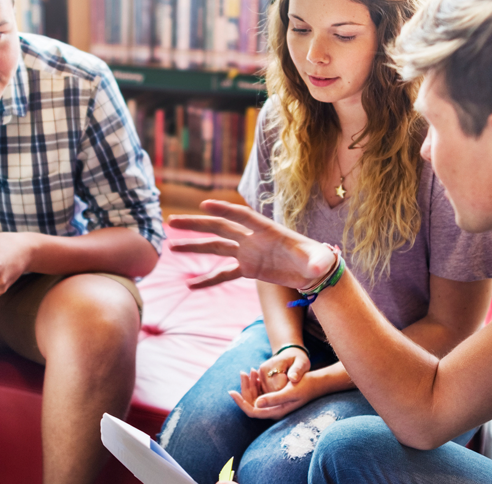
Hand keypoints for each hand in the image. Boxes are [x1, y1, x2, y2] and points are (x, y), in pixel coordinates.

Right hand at [169, 201, 335, 290]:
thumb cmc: (318, 260)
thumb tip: (320, 266)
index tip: (204, 205)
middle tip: (172, 221)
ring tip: (171, 247)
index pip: (242, 216)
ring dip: (194, 247)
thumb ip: (318, 261)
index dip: (224, 210)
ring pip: (216, 247)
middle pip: (220, 227)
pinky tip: (190, 285)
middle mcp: (253, 238)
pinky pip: (223, 273)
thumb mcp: (319, 260)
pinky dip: (208, 279)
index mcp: (268, 230)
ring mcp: (248, 253)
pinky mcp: (248, 269)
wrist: (314, 272)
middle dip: (197, 224)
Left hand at [228, 367, 325, 420]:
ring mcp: (275, 404)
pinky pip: (262, 392)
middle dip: (245, 389)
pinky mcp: (277, 397)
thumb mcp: (290, 391)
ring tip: (248, 370)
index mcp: (276, 411)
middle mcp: (274, 410)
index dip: (240, 403)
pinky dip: (257, 383)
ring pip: (256, 396)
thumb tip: (256, 403)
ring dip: (250, 385)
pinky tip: (255, 373)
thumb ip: (273, 399)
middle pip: (252, 403)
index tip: (231, 391)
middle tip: (242, 373)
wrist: (318, 382)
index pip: (252, 411)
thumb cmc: (305, 385)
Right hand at [257, 347, 309, 391]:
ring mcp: (259, 374)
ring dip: (277, 393)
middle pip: (271, 392)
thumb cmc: (297, 360)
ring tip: (286, 385)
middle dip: (282, 393)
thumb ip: (298, 370)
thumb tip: (293, 378)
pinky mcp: (259, 378)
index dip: (288, 391)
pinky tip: (280, 387)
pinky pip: (265, 391)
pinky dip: (273, 392)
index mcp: (274, 365)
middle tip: (291, 386)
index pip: (279, 387)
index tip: (295, 387)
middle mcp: (263, 370)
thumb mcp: (302, 363)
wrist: (289, 355)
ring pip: (267, 393)